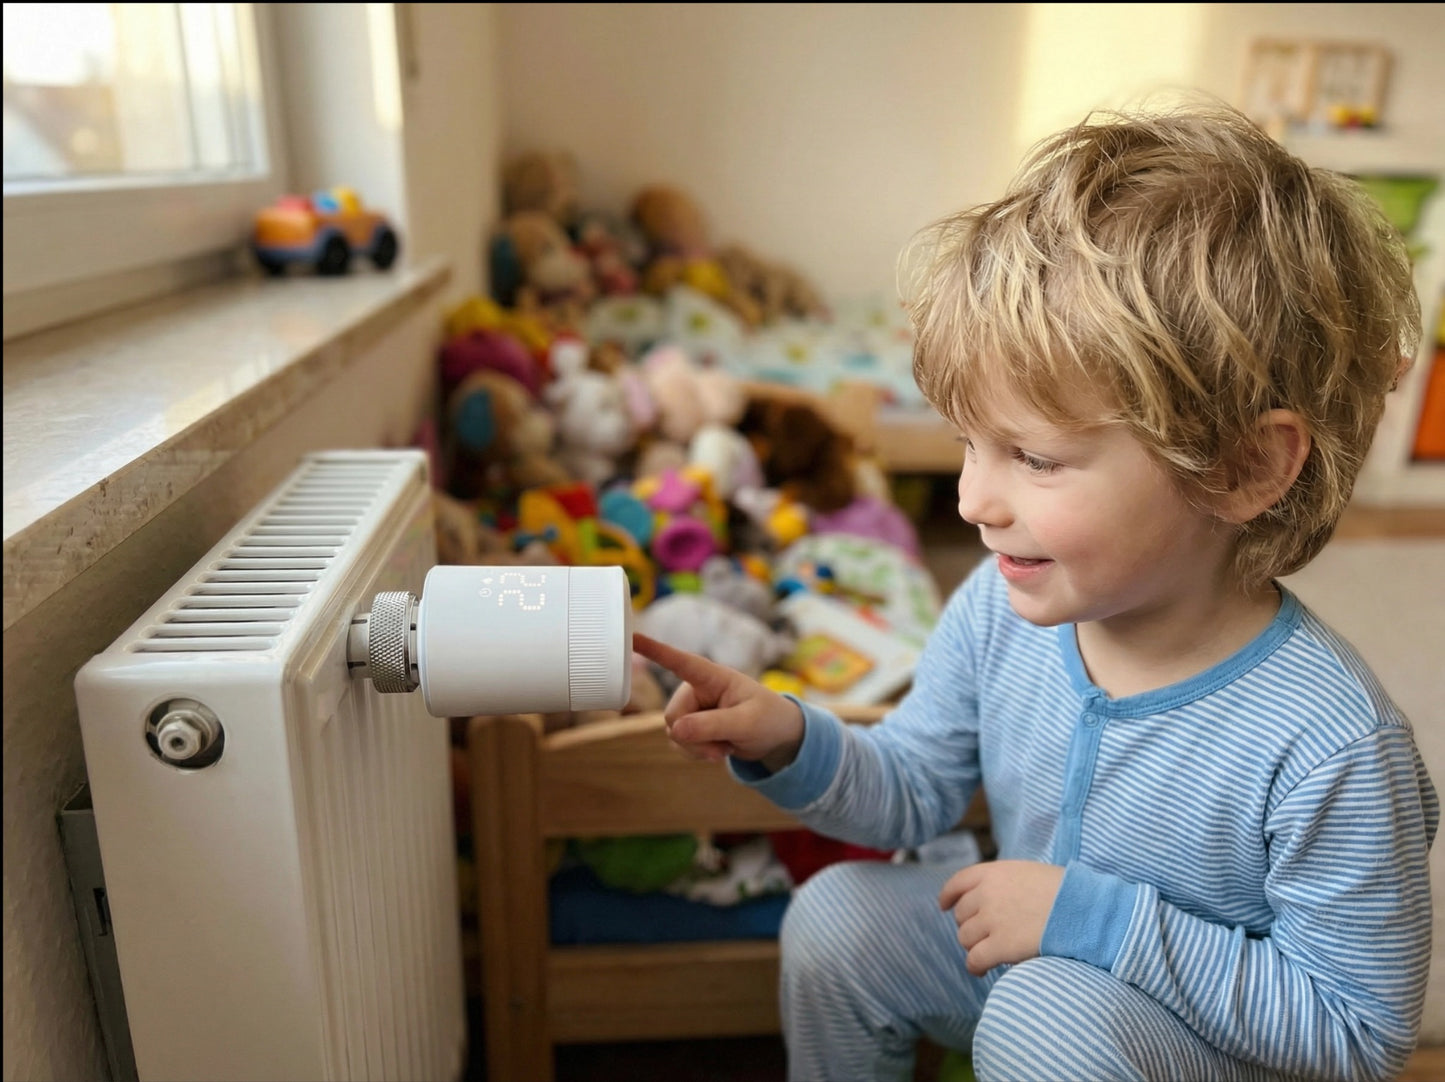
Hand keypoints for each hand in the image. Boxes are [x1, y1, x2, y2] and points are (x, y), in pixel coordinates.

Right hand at [631, 633, 804, 770]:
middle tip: (724, 744)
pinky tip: (718, 750)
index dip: (653, 650)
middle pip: (673, 716)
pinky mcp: (689, 727)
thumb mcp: (746, 723)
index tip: (631, 636)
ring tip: (725, 745)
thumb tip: (675, 730)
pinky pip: (678, 745)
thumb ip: (711, 725)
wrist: (775, 736)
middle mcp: (695, 690)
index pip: (678, 661)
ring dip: (699, 748)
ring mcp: (690, 709)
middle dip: (695, 737)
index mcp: (711, 676)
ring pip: (674, 734)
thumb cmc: (767, 719)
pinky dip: (697, 753)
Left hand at [938, 860, 1064, 975]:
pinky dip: (974, 966)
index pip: (958, 882)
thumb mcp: (1029, 874)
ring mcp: (992, 919)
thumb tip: (990, 901)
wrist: (1084, 909)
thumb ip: (1005, 884)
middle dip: (970, 925)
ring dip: (974, 946)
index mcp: (994, 872)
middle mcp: (987, 894)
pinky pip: (974, 959)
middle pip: (961, 915)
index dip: (948, 896)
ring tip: (989, 952)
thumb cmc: (1065, 892)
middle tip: (986, 936)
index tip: (944, 906)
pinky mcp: (1000, 945)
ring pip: (965, 938)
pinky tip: (980, 970)